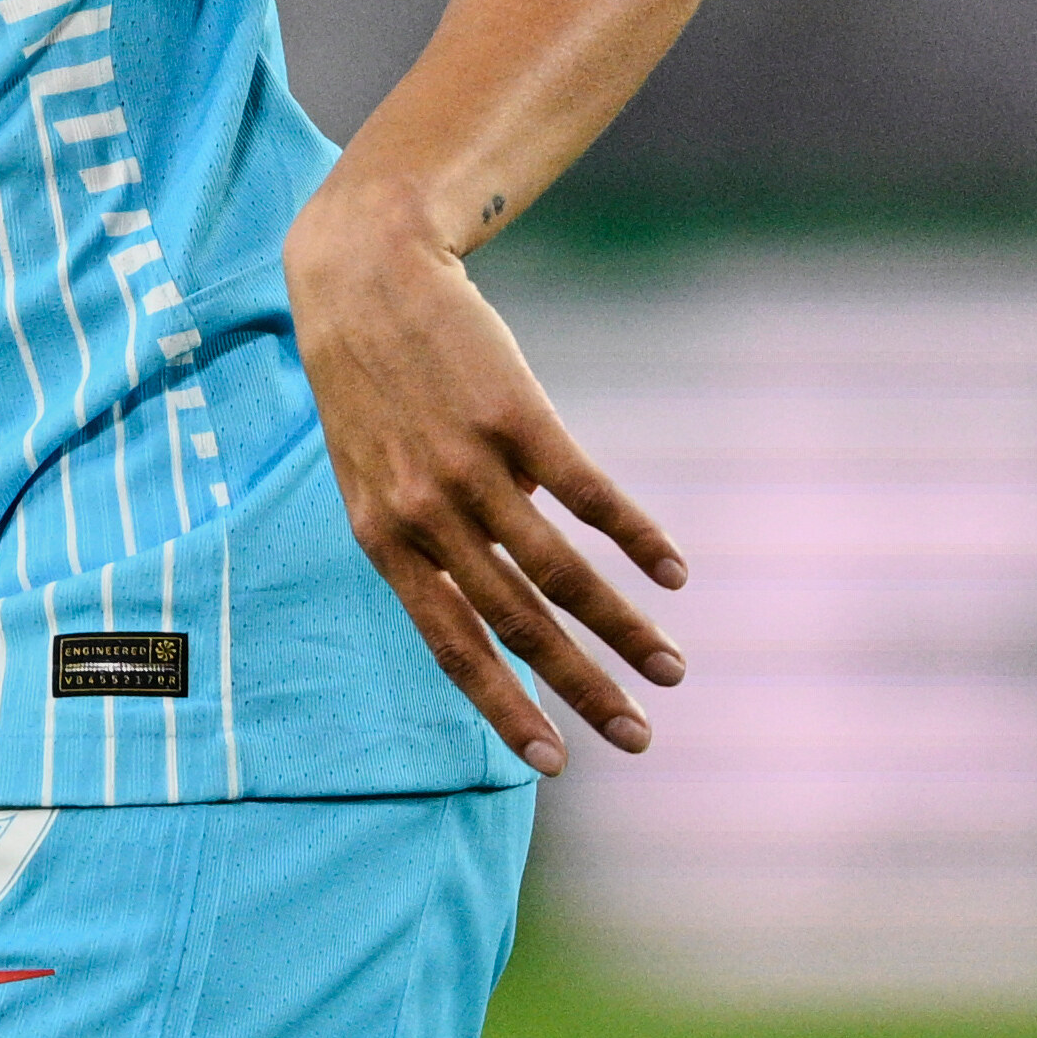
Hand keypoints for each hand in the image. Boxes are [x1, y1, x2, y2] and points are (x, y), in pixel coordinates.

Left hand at [290, 196, 685, 774]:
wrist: (364, 274)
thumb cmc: (370, 382)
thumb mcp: (371, 472)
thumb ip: (425, 537)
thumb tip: (503, 590)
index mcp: (383, 538)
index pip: (450, 644)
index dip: (503, 705)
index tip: (554, 763)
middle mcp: (424, 512)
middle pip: (517, 621)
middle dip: (582, 688)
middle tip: (639, 737)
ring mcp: (470, 465)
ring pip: (559, 571)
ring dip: (623, 626)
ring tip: (671, 666)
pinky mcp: (516, 416)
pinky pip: (586, 495)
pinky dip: (634, 537)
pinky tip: (672, 571)